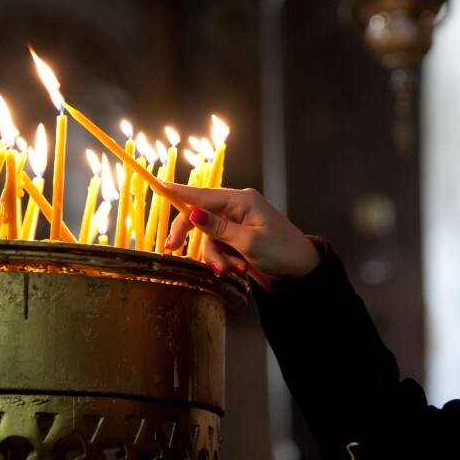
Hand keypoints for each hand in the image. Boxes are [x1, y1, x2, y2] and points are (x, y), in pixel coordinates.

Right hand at [164, 182, 321, 289]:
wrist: (301, 271)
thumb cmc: (282, 252)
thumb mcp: (249, 241)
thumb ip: (219, 228)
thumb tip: (194, 213)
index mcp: (242, 201)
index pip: (203, 194)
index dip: (179, 193)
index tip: (158, 187)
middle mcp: (237, 208)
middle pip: (200, 217)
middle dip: (192, 236)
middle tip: (171, 249)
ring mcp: (237, 224)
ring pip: (208, 238)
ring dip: (217, 257)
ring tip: (235, 269)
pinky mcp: (238, 239)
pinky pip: (218, 247)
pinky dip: (224, 260)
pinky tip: (239, 269)